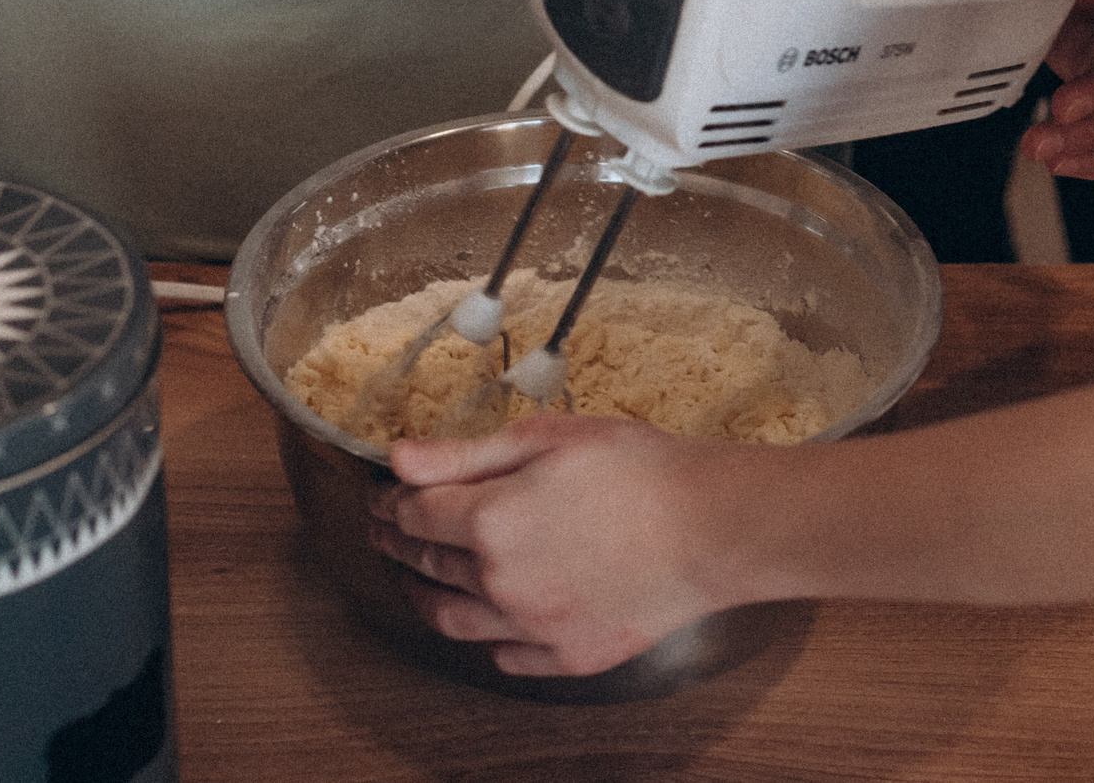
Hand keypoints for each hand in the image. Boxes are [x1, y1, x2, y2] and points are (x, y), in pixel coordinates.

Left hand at [369, 417, 734, 676]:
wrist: (711, 526)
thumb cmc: (640, 469)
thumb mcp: (548, 439)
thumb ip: (466, 454)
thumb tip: (399, 460)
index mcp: (490, 521)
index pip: (415, 515)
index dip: (390, 503)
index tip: (381, 496)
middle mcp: (499, 583)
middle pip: (428, 565)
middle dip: (400, 545)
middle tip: (387, 533)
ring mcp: (532, 626)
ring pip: (454, 620)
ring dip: (425, 597)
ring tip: (417, 582)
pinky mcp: (567, 654)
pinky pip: (506, 654)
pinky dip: (489, 636)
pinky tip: (490, 621)